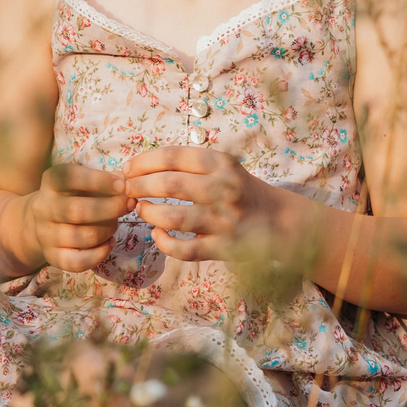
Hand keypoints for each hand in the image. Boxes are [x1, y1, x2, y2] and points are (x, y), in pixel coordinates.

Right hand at [22, 161, 132, 270]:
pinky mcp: (52, 256)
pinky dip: (100, 254)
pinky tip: (109, 243)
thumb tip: (130, 185)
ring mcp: (46, 234)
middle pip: (77, 211)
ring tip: (114, 224)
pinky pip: (78, 261)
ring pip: (83, 236)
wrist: (42, 221)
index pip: (70, 177)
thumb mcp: (84, 181)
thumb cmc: (73, 195)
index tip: (121, 185)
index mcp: (51, 182)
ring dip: (108, 230)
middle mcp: (44, 207)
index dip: (98, 181)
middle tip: (128, 205)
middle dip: (110, 209)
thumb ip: (107, 179)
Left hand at [121, 147, 291, 261]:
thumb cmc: (241, 190)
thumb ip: (190, 164)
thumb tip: (141, 166)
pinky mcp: (224, 248)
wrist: (279, 220)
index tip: (128, 168)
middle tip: (127, 189)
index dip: (143, 162)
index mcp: (221, 164)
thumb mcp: (224, 166)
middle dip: (140, 185)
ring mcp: (224, 221)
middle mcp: (224, 189)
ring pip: (174, 217)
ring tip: (140, 208)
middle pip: (170, 184)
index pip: (173, 157)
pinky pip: (186, 250)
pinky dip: (165, 243)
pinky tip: (157, 235)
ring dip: (149, 213)